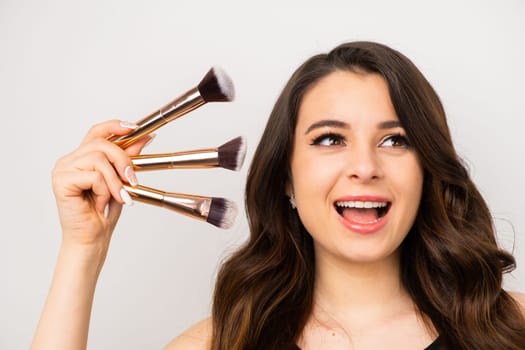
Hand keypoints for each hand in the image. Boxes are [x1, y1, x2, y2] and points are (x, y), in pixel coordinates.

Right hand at [52, 120, 150, 248]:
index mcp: (81, 157)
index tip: (135, 127)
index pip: (97, 132)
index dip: (115, 126)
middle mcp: (69, 160)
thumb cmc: (104, 212)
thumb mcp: (121, 180)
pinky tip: (101, 203)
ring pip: (99, 159)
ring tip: (116, 197)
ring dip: (114, 182)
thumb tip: (143, 138)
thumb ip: (127, 159)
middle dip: (123, 160)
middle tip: (133, 180)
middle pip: (101, 144)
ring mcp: (63, 169)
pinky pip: (94, 176)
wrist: (92, 238)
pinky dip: (104, 191)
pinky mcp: (61, 181)